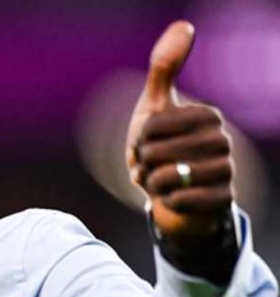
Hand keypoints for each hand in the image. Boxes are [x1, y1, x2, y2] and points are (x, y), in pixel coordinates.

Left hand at [126, 21, 233, 240]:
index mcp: (207, 116)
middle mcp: (222, 141)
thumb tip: (184, 24)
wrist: (173, 194)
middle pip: (156, 152)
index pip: (151, 127)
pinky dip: (166, 202)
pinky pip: (182, 201)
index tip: (148, 144)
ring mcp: (226, 171)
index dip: (139, 140)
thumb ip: (164, 68)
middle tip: (152, 166)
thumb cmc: (163, 147)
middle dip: (143, 163)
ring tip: (161, 182)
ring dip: (153, 184)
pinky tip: (172, 198)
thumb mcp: (156, 107)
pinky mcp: (222, 200)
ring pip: (169, 178)